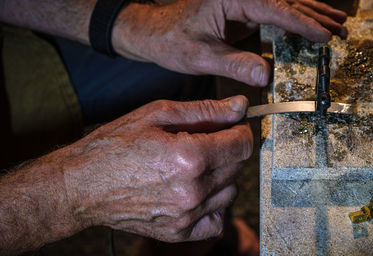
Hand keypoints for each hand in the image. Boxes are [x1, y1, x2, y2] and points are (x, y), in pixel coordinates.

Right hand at [63, 95, 252, 241]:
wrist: (82, 185)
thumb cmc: (114, 146)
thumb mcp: (157, 115)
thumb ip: (204, 111)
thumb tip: (238, 106)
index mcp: (189, 157)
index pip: (241, 145)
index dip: (241, 131)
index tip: (232, 127)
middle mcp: (192, 190)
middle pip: (238, 167)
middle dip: (230, 150)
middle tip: (208, 141)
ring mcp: (186, 215)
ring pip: (230, 192)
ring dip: (222, 175)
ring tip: (197, 165)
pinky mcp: (179, 232)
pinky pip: (217, 220)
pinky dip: (214, 205)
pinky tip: (198, 191)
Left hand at [113, 0, 346, 86]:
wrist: (157, 32)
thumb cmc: (173, 40)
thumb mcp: (201, 56)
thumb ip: (234, 64)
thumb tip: (265, 76)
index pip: (275, 8)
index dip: (302, 23)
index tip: (324, 35)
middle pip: (286, 1)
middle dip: (315, 16)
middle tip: (342, 30)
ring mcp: (243, 1)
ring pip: (285, 4)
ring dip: (311, 13)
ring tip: (337, 23)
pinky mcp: (243, 11)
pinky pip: (276, 13)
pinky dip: (295, 19)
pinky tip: (311, 23)